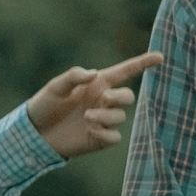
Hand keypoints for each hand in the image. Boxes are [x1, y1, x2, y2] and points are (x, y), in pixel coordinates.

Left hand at [26, 51, 162, 157]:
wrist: (35, 134)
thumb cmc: (45, 105)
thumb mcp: (55, 87)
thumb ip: (73, 77)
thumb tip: (93, 74)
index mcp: (98, 84)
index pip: (126, 72)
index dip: (144, 63)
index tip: (160, 56)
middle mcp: (104, 101)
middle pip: (128, 96)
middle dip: (120, 97)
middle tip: (104, 98)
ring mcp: (103, 120)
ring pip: (120, 117)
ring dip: (106, 116)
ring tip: (86, 117)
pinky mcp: (100, 139)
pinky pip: (114, 137)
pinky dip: (105, 134)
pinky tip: (90, 131)